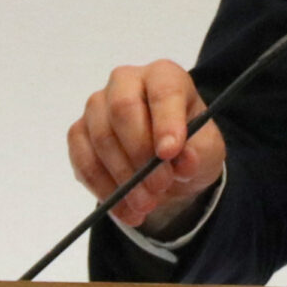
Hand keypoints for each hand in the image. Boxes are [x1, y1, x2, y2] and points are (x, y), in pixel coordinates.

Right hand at [65, 60, 228, 233]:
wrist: (167, 166)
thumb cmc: (190, 146)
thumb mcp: (207, 152)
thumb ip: (199, 154)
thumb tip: (184, 162)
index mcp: (164, 76)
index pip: (162, 90)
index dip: (165, 121)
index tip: (170, 153)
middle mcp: (126, 82)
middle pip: (123, 109)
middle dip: (140, 153)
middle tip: (159, 187)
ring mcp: (97, 106)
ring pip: (101, 137)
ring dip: (124, 178)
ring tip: (147, 205)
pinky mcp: (79, 133)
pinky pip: (84, 161)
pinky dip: (104, 190)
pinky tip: (126, 210)